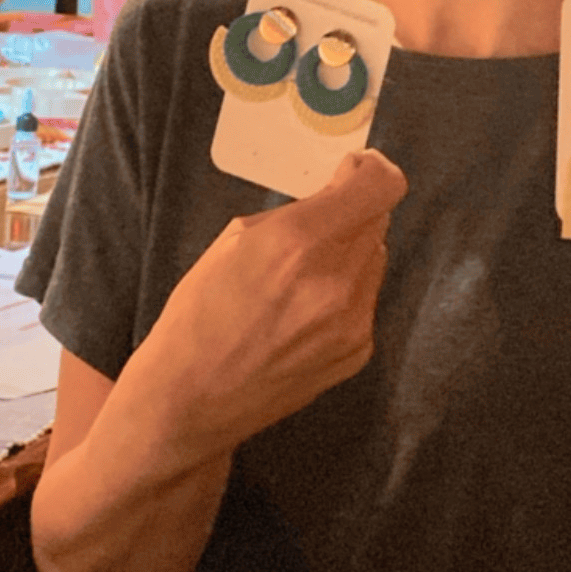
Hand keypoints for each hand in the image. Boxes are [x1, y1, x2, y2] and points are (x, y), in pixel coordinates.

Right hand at [148, 148, 407, 455]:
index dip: (371, 171)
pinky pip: (366, 300)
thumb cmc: (199, 315)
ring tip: (302, 276)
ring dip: (349, 253)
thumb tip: (333, 198)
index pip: (380, 187)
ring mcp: (353, 322)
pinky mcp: (358, 351)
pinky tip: (303, 313)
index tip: (353, 171)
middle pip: (378, 221)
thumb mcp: (233, 242)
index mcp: (299, 241)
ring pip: (374, 259)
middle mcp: (337, 280)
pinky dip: (345, 294)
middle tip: (317, 225)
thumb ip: (293, 216)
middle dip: (352, 213)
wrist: (190, 401)